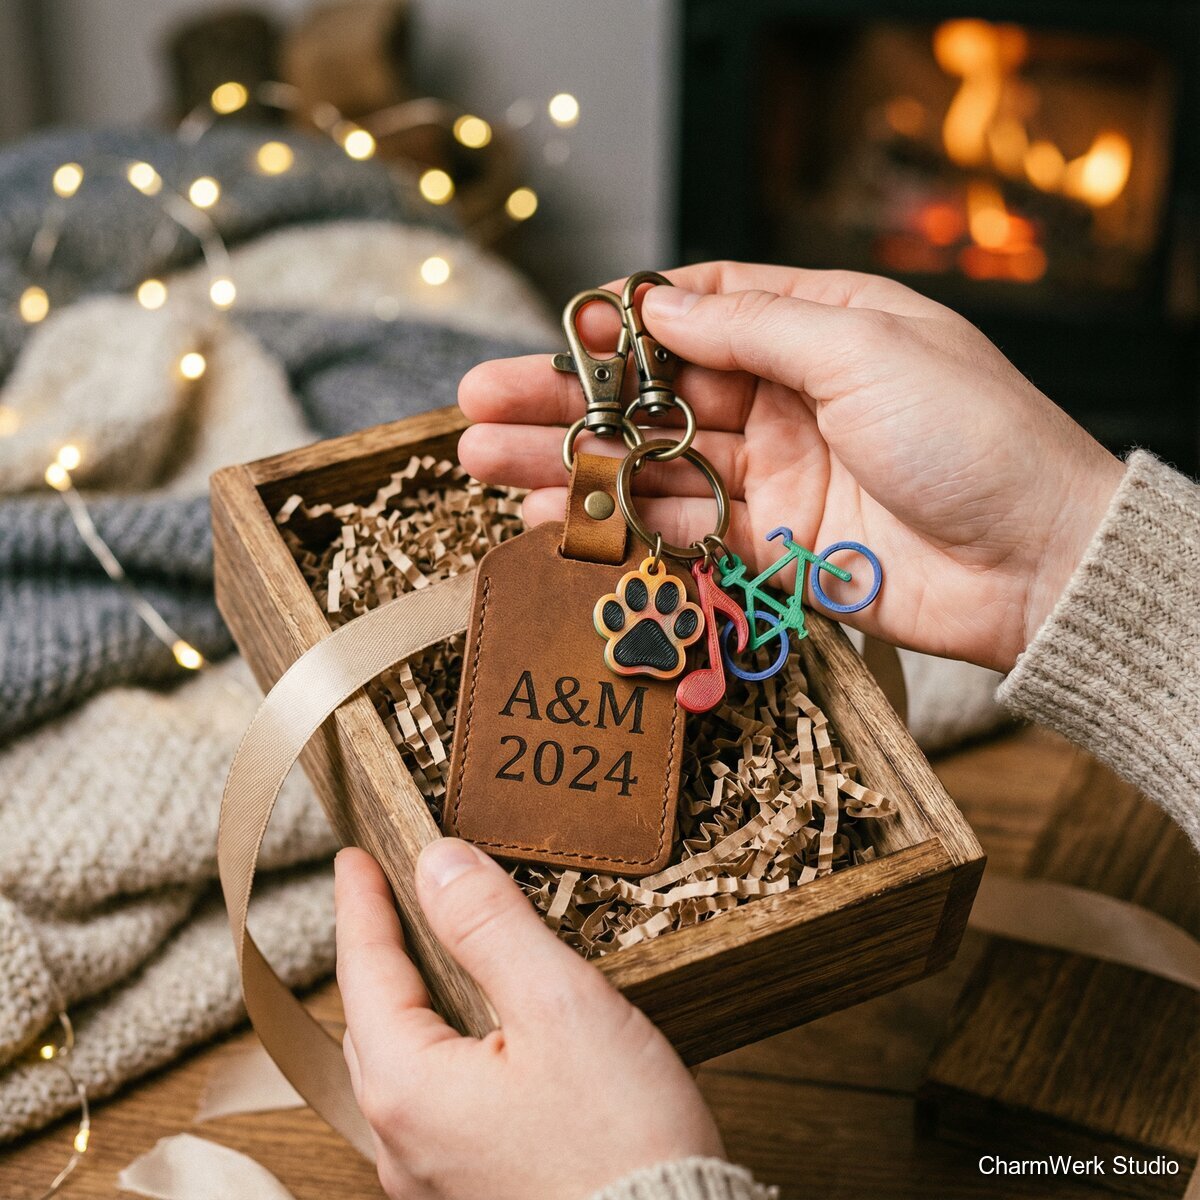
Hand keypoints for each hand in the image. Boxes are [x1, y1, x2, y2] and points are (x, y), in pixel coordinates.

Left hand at [334, 842, 722, 1199]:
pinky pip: (437, 1100)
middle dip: (381, 950)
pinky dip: (443, 1045)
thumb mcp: (559, 1005)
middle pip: (373, 1019)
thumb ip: (490, 927)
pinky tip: (480, 1031)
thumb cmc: (622, 1139)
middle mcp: (404, 1141)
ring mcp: (434, 1176)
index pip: (364, 969)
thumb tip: (439, 864)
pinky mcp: (474, 1189)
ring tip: (434, 953)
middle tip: (392, 896)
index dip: (361, 903)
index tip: (354, 857)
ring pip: (404, 1063)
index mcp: (408, 1088)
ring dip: (412, 999)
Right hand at [457, 262, 1122, 671]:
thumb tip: (655, 301)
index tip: (555, 332)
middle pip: (653, 394)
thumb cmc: (971, 432)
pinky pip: (678, 531)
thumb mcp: (865, 345)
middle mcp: (787, 400)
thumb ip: (756, 325)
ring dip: (569, 465)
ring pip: (650, 465)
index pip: (699, 311)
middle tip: (478, 401)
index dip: (621, 322)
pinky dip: (616, 526)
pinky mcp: (769, 548)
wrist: (1035, 562)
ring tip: (482, 461)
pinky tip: (550, 520)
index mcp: (817, 329)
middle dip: (565, 399)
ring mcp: (774, 477)